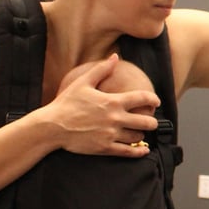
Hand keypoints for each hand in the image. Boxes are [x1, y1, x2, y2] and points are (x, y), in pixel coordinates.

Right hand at [44, 55, 160, 156]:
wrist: (52, 126)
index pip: (142, 98)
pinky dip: (139, 152)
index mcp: (112, 102)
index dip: (153, 99)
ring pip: (138, 137)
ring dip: (142, 135)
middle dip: (152, 122)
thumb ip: (102, 69)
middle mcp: (115, 119)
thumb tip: (115, 56)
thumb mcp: (83, 83)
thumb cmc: (66, 103)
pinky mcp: (105, 148)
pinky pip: (128, 152)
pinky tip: (143, 150)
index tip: (156, 102)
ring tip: (140, 133)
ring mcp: (111, 134)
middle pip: (146, 122)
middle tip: (151, 121)